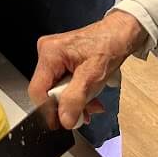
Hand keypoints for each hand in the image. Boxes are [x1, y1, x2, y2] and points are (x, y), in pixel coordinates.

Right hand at [29, 11, 146, 129]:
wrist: (119, 33)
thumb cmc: (108, 48)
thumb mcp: (92, 77)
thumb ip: (75, 99)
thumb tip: (64, 121)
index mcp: (49, 54)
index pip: (37, 90)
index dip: (49, 110)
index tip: (64, 123)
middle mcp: (46, 52)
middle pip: (47, 90)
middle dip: (67, 106)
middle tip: (87, 114)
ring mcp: (53, 55)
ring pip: (55, 89)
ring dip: (74, 101)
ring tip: (93, 106)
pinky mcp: (61, 59)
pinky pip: (62, 82)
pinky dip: (75, 93)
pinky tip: (89, 97)